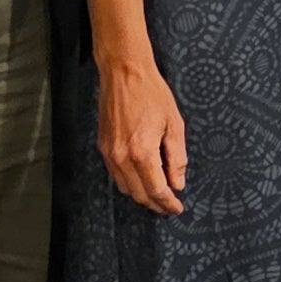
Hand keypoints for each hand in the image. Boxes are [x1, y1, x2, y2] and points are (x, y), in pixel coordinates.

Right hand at [98, 56, 189, 215]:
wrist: (124, 73)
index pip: (156, 189)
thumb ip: (177, 157)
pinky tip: (141, 179)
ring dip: (140, 195)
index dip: (167, 203)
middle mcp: (122, 157)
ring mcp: (109, 152)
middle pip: (138, 193)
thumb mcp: (174, 123)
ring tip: (157, 195)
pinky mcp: (102, 146)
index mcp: (142, 152)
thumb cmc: (152, 93)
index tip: (177, 208)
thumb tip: (177, 182)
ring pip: (124, 187)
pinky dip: (128, 182)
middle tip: (169, 206)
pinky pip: (115, 174)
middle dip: (154, 204)